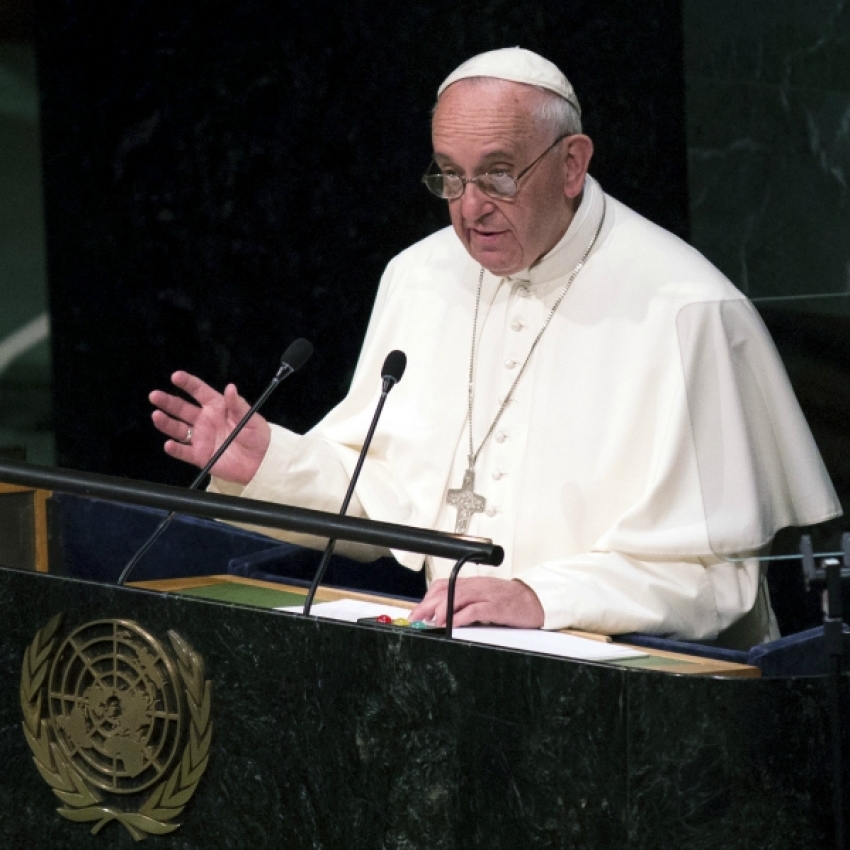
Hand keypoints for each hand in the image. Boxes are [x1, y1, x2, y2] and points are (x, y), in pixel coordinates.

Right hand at [149, 371, 270, 484]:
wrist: (262, 462)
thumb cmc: (258, 436)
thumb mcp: (251, 418)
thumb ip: (238, 405)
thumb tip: (230, 387)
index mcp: (217, 407)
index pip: (199, 391)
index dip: (187, 383)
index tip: (176, 376)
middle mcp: (205, 420)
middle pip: (182, 409)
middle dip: (168, 401)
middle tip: (155, 395)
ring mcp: (201, 438)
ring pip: (178, 429)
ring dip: (166, 422)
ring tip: (156, 416)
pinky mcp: (200, 456)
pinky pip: (184, 452)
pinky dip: (175, 449)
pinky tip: (169, 444)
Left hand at [410, 577, 544, 628]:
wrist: (534, 600)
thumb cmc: (508, 602)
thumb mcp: (483, 598)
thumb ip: (465, 604)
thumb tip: (442, 617)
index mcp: (472, 584)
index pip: (444, 585)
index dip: (427, 598)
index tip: (416, 612)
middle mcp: (477, 586)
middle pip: (447, 591)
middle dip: (428, 605)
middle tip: (416, 619)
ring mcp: (487, 595)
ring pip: (458, 597)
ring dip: (441, 610)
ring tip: (431, 622)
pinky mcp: (496, 607)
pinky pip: (475, 610)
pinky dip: (460, 617)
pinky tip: (451, 624)